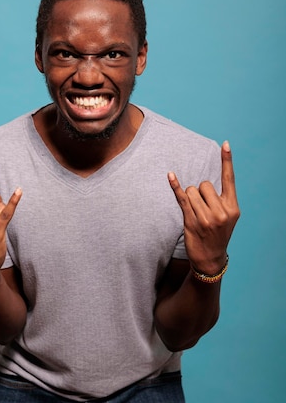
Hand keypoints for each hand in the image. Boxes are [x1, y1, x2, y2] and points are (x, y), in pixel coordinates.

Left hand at [168, 141, 239, 274]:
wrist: (210, 258)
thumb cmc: (217, 234)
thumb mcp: (227, 217)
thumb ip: (221, 200)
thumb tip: (206, 183)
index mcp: (232, 207)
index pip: (229, 179)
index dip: (227, 161)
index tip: (226, 144)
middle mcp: (221, 212)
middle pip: (204, 184)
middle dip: (200, 193)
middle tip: (203, 209)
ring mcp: (206, 217)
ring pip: (192, 191)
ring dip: (190, 199)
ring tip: (196, 214)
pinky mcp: (191, 221)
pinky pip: (181, 198)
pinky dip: (175, 186)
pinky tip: (170, 175)